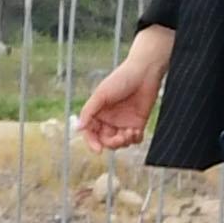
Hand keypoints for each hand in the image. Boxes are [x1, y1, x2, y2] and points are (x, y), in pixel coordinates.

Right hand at [78, 25, 173, 151]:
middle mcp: (109, 119)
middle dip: (112, 143)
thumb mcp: (101, 95)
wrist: (145, 73)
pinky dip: (134, 139)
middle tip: (119, 138)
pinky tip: (136, 131)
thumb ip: (89, 111)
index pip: (91, 132)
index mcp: (97, 112)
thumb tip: (78, 128)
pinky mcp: (138, 123)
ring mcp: (123, 122)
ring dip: (124, 142)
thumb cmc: (121, 79)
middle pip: (105, 140)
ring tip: (130, 132)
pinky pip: (134, 139)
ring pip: (119, 142)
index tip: (98, 149)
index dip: (92, 142)